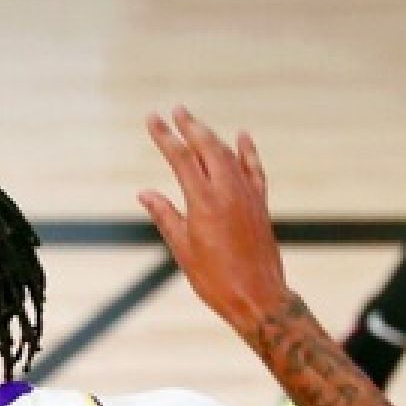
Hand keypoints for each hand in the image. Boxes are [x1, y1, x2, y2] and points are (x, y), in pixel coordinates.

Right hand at [139, 107, 291, 329]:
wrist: (257, 296)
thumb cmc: (214, 279)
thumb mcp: (182, 249)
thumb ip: (165, 216)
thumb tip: (145, 193)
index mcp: (203, 202)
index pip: (180, 158)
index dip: (165, 137)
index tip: (153, 119)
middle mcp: (228, 191)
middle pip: (207, 147)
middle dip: (190, 126)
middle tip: (175, 109)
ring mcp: (247, 195)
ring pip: (228, 154)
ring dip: (211, 135)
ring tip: (195, 123)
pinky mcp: (260, 203)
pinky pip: (253, 169)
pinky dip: (247, 151)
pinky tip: (242, 135)